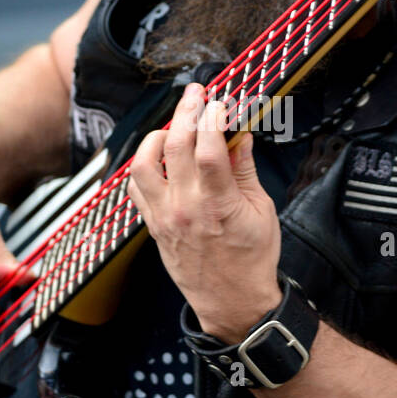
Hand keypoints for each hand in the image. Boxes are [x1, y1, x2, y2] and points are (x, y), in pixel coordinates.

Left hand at [127, 83, 281, 342]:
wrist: (231, 302)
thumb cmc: (252, 259)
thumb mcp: (261, 210)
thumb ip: (245, 169)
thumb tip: (239, 134)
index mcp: (218, 204)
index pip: (208, 149)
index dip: (213, 118)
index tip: (220, 103)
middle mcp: (186, 208)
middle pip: (174, 146)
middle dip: (186, 112)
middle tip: (196, 95)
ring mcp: (164, 217)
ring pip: (144, 163)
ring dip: (156, 136)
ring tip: (174, 126)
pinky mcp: (153, 226)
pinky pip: (135, 187)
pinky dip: (142, 164)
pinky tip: (157, 156)